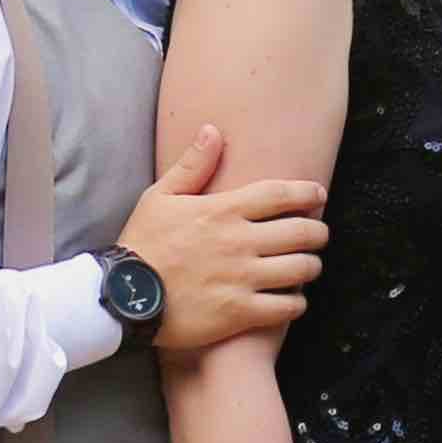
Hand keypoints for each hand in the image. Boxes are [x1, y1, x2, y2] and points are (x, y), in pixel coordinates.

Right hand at [119, 120, 327, 353]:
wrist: (123, 297)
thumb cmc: (142, 243)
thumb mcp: (160, 196)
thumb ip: (193, 165)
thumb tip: (213, 130)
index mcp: (223, 210)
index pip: (280, 194)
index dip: (307, 192)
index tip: (319, 194)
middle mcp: (239, 242)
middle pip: (302, 232)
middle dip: (318, 233)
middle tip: (318, 235)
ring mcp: (242, 278)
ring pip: (302, 269)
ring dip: (311, 266)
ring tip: (307, 266)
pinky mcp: (240, 312)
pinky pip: (287, 307)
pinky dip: (297, 303)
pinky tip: (292, 300)